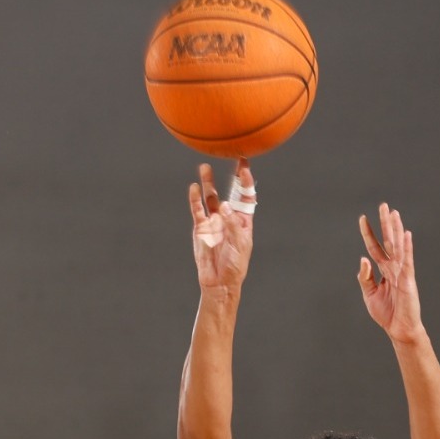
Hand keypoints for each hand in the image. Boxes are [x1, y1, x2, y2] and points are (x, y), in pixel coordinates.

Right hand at [190, 160, 254, 289]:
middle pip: (229, 191)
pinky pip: (197, 210)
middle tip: (231, 157)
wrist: (219, 281)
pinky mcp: (200, 227)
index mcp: (243, 221)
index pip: (246, 196)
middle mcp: (228, 217)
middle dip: (231, 176)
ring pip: (210, 197)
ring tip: (205, 167)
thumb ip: (233, 225)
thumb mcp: (240, 245)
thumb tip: (224, 206)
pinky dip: (194, 199)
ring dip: (208, 183)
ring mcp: (213, 221)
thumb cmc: (235, 265)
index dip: (245, 181)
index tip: (244, 166)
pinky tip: (193, 188)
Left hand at [357, 202, 424, 340]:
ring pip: (398, 247)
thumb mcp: (369, 294)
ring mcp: (402, 272)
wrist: (399, 329)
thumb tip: (362, 259)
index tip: (362, 218)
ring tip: (394, 213)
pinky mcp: (408, 280)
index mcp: (384, 270)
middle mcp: (394, 267)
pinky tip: (406, 234)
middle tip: (383, 205)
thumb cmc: (387, 313)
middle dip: (385, 223)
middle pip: (388, 241)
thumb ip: (365, 277)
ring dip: (396, 230)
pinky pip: (407, 261)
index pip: (375, 247)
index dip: (368, 233)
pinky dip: (406, 248)